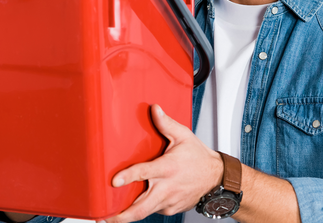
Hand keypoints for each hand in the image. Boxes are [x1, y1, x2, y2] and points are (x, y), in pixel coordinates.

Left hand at [104, 104, 222, 222]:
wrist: (217, 178)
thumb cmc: (199, 158)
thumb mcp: (183, 136)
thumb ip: (166, 123)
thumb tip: (154, 109)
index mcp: (168, 168)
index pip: (144, 173)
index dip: (129, 177)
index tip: (115, 181)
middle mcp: (167, 188)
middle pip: (141, 207)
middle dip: (122, 216)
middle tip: (105, 218)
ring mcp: (169, 201)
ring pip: (145, 212)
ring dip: (129, 215)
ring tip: (112, 215)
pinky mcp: (171, 209)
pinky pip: (154, 210)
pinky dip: (145, 207)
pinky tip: (136, 203)